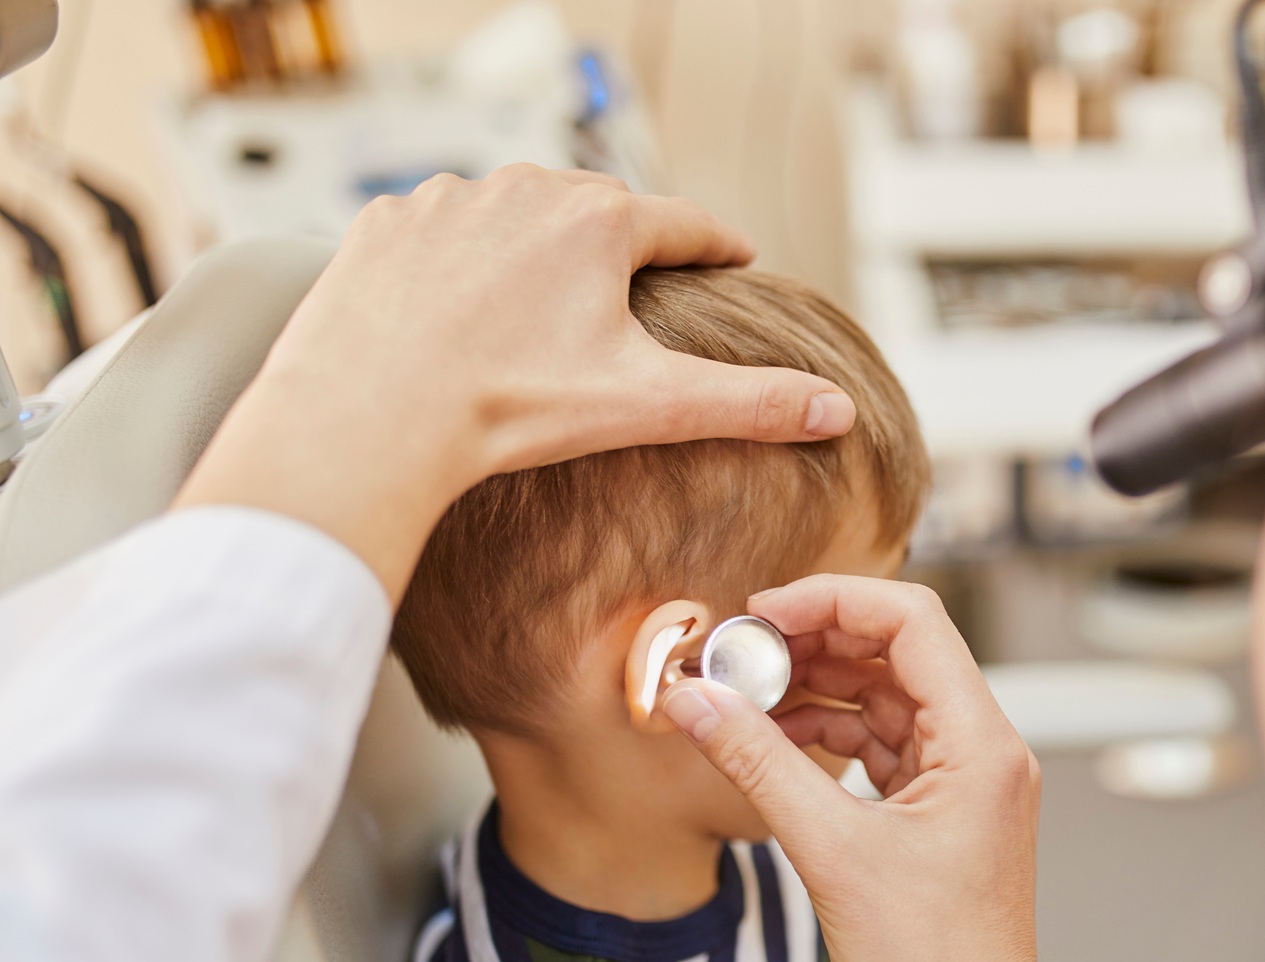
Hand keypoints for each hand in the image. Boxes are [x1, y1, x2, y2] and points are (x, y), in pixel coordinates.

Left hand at [175, 167, 855, 598]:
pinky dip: (461, 258)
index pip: (684, 224)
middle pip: (598, 212)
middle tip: (640, 285)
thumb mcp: (647, 406)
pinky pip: (441, 229)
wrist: (370, 413)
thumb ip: (750, 403)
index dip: (717, 245)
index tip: (736, 255)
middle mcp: (525, 189)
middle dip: (624, 246)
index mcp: (600, 222)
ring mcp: (448, 199)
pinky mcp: (386, 221)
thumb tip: (838, 410)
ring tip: (546, 299)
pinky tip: (463, 302)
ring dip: (537, 246)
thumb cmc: (508, 409)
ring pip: (515, 214)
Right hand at [661, 574, 1246, 961]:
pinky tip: (771, 737)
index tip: (760, 615)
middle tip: (737, 654)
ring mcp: (967, 777)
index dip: (831, 600)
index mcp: (982, 743)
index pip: (911, 620)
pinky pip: (883, 742)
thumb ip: (758, 764)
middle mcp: (985, 748)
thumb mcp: (829, 853)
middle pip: (897, 650)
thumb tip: (693, 700)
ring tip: (741, 695)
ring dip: (815, 687)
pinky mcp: (943, 808)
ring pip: (886, 695)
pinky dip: (829, 734)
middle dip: (814, 641)